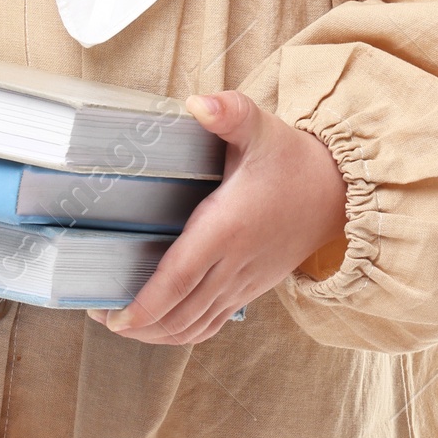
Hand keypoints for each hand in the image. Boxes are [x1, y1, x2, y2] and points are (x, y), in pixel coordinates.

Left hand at [89, 90, 344, 344]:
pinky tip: (163, 325)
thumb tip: (197, 103)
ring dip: (158, 334)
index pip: (179, 279)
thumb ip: (229, 112)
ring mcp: (244, 283)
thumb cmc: (291, 158)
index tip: (112, 316)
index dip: (144, 305)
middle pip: (180, 314)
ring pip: (195, 326)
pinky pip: (214, 324)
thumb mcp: (260, 127)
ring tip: (123, 324)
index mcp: (228, 228)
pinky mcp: (251, 289)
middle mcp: (235, 264)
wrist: (336, 191)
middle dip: (138, 325)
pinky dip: (185, 332)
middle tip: (101, 315)